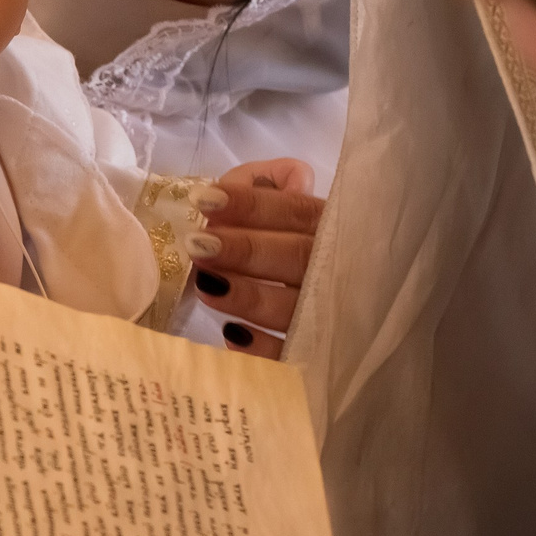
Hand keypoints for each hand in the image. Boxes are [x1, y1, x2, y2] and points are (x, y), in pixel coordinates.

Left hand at [194, 158, 321, 357]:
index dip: (252, 205)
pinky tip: (233, 335)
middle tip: (198, 245)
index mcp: (332, 227)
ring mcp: (331, 316)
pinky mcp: (318, 357)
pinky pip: (293, 357)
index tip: (205, 199)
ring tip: (206, 284)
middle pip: (296, 257)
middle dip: (245, 250)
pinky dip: (264, 349)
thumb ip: (272, 183)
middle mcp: (338, 269)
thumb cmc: (289, 241)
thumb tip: (284, 178)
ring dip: (249, 296)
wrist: (337, 302)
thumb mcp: (280, 204)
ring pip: (294, 308)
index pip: (296, 211)